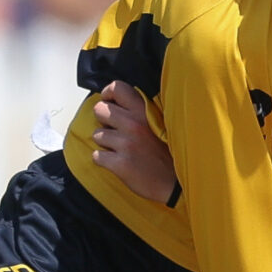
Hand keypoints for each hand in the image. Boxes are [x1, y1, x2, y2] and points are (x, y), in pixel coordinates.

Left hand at [89, 81, 177, 204]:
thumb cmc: (167, 153)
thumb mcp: (160, 123)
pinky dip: (104, 161)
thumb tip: (116, 102)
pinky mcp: (120, 164)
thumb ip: (140, 111)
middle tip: (115, 130)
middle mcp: (134, 124)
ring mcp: (126, 144)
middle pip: (99, 110)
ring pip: (97, 135)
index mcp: (144, 111)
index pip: (117, 88)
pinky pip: (97, 156)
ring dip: (105, 143)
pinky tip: (118, 162)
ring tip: (121, 149)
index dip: (107, 94)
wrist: (175, 183)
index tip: (109, 102)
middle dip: (103, 120)